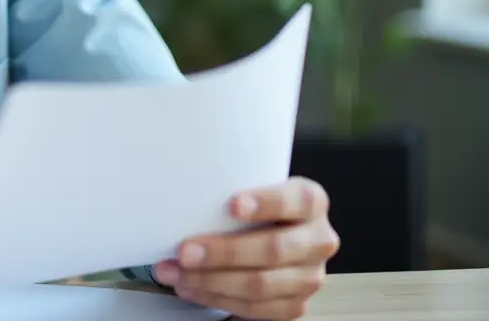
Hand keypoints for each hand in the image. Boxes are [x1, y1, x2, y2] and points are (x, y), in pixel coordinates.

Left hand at [152, 176, 339, 319]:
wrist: (271, 232)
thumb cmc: (255, 206)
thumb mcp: (251, 186)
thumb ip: (233, 186)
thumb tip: (186, 187)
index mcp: (311, 202)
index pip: (298, 199)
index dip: (267, 202)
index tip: (233, 204)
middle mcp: (318, 240)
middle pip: (274, 249)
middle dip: (224, 252)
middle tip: (185, 251)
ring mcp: (310, 276)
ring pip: (261, 284)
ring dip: (211, 281)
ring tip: (176, 273)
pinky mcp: (295, 304)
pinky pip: (255, 308)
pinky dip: (217, 298)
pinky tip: (191, 288)